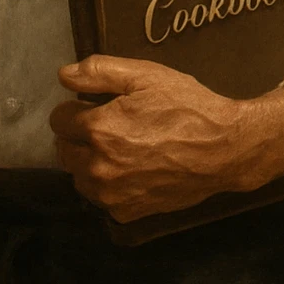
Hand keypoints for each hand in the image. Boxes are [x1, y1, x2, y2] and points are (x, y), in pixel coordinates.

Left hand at [50, 55, 283, 222]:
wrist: (224, 149)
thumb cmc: (187, 106)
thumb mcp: (145, 76)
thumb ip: (98, 72)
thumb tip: (63, 76)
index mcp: (98, 129)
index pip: (59, 120)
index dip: (76, 109)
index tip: (96, 106)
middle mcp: (98, 166)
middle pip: (64, 150)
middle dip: (79, 136)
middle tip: (111, 126)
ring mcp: (112, 194)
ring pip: (79, 177)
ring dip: (90, 163)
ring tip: (122, 149)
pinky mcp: (127, 212)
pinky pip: (102, 198)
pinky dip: (110, 185)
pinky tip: (134, 170)